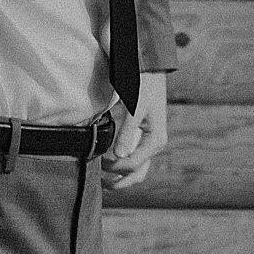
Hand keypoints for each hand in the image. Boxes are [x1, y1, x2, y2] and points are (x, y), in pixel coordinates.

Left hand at [102, 71, 167, 190]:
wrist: (148, 69)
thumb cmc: (142, 87)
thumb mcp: (135, 109)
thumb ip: (127, 133)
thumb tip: (118, 157)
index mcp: (155, 141)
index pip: (133, 165)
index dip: (115, 168)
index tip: (98, 162)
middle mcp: (154, 144)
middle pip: (138, 173)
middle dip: (120, 182)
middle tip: (100, 184)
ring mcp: (149, 141)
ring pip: (137, 168)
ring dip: (121, 176)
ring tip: (103, 180)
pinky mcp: (142, 136)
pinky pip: (134, 157)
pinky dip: (122, 164)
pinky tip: (109, 162)